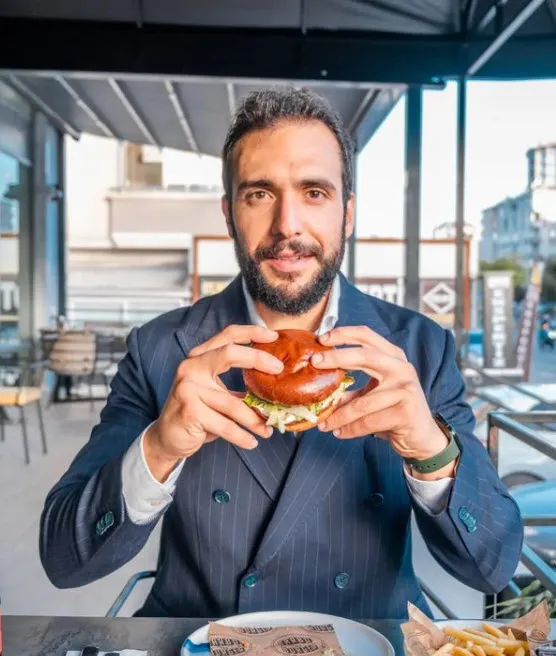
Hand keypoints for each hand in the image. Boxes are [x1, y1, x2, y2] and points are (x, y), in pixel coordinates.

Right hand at [144, 325, 281, 481]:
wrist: (167, 437)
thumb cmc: (197, 412)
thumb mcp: (215, 392)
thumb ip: (238, 383)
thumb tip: (274, 385)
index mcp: (199, 357)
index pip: (227, 335)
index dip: (251, 332)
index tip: (273, 337)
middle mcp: (191, 367)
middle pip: (229, 354)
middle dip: (258, 359)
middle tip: (279, 370)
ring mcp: (188, 388)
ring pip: (233, 403)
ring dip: (254, 419)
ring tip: (268, 429)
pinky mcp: (189, 411)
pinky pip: (225, 425)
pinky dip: (241, 436)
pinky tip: (251, 442)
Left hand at [311, 326, 453, 478]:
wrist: (422, 437)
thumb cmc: (393, 411)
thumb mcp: (373, 393)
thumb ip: (351, 387)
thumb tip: (319, 385)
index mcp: (393, 357)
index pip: (368, 336)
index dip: (344, 334)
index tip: (322, 338)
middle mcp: (402, 368)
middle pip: (366, 356)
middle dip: (337, 357)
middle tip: (314, 362)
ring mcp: (406, 389)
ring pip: (362, 402)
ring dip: (339, 415)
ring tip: (323, 423)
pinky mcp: (406, 412)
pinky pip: (369, 421)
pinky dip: (351, 429)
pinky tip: (340, 433)